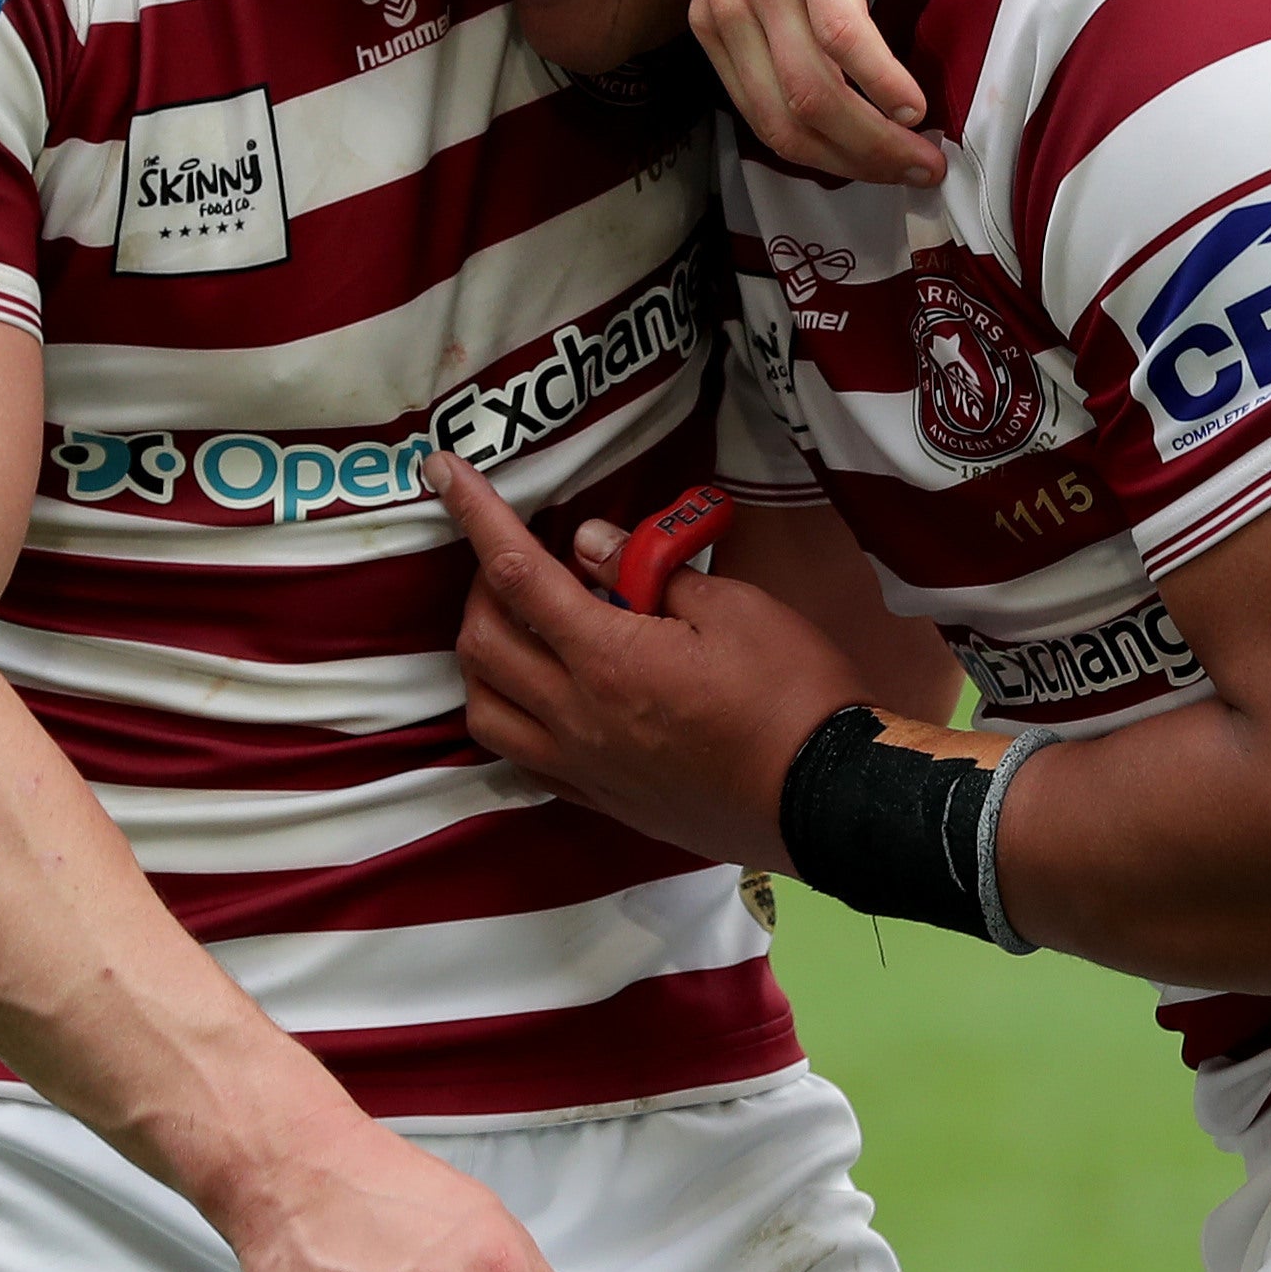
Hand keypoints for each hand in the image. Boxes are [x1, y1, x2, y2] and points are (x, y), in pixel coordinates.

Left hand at [432, 455, 867, 867]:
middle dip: (480, 587)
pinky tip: (545, 693)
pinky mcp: (601, 800)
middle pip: (480, 644)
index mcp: (607, 658)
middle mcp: (576, 717)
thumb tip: (585, 543)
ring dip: (485, 659)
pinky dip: (514, 715)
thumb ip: (647, 571)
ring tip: (522, 628)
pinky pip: (522, 758)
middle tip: (517, 559)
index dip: (473, 514)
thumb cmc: (794, 695)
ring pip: (485, 711)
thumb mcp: (734, 606)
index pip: (515, 572)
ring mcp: (582, 767)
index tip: (441, 470)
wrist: (830, 800)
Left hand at [692, 0, 945, 188]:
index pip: (762, 121)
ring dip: (878, 139)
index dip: (827, 163)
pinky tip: (916, 103)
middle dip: (858, 165)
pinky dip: (881, 85)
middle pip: (787, 120)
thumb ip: (802, 28)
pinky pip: (842, 41)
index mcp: (712, 14)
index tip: (883, 173)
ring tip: (930, 152)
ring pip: (815, 93)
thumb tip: (854, 107)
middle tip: (919, 176)